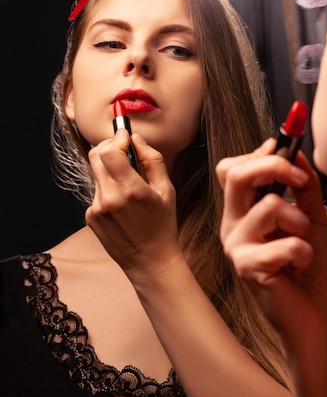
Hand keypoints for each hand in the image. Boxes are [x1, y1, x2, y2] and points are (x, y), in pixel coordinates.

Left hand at [85, 128, 180, 275]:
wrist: (149, 261)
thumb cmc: (162, 224)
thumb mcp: (166, 189)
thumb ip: (151, 159)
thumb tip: (136, 139)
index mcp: (131, 190)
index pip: (110, 151)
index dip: (117, 139)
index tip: (125, 136)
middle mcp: (110, 198)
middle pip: (96, 156)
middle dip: (109, 147)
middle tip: (123, 150)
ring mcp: (97, 209)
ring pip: (97, 173)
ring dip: (110, 170)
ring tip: (128, 186)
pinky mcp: (90, 217)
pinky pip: (96, 192)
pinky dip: (107, 189)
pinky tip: (122, 205)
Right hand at [216, 140, 326, 348]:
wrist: (312, 316)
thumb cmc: (307, 268)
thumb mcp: (311, 217)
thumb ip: (304, 186)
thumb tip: (296, 151)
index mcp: (242, 211)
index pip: (232, 169)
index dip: (258, 153)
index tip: (286, 147)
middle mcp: (232, 224)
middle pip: (234, 175)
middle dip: (273, 166)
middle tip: (300, 180)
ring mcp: (236, 246)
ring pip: (268, 206)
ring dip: (299, 222)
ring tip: (303, 243)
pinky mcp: (247, 268)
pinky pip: (284, 243)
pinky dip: (304, 253)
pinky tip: (298, 268)